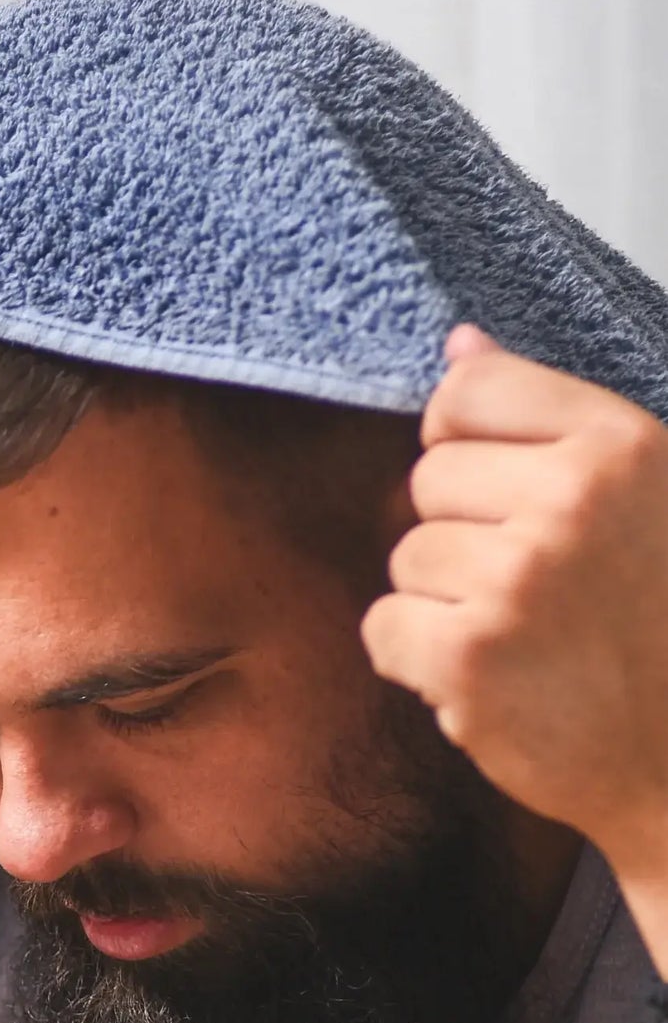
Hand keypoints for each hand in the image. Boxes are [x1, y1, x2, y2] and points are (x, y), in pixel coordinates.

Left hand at [362, 326, 667, 888]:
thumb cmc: (658, 623)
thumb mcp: (639, 494)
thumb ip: (546, 417)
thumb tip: (458, 343)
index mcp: (618, 445)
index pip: (466, 393)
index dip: (463, 446)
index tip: (502, 494)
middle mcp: (570, 500)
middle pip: (427, 480)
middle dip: (462, 535)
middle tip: (533, 591)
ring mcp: (517, 578)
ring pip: (406, 557)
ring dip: (443, 603)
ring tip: (521, 638)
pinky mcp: (469, 657)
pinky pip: (383, 627)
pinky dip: (418, 662)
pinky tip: (486, 679)